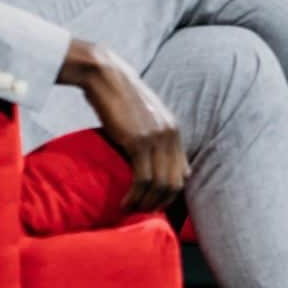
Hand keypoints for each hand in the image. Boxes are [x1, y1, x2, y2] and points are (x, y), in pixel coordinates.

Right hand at [57, 39, 188, 211]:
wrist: (104, 74)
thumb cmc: (118, 94)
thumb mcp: (144, 114)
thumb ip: (153, 133)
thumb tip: (151, 157)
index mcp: (174, 129)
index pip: (182, 172)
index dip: (170, 192)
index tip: (153, 202)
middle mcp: (170, 134)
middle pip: (174, 183)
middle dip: (160, 203)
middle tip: (142, 212)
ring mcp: (156, 138)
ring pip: (160, 185)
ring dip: (146, 204)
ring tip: (131, 210)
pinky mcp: (138, 142)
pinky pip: (142, 179)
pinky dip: (135, 196)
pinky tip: (125, 202)